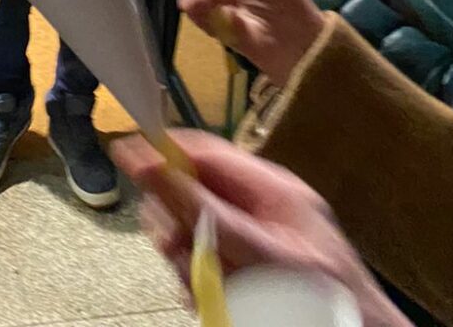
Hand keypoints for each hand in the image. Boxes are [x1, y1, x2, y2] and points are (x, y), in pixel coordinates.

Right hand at [112, 132, 410, 326]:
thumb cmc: (326, 298)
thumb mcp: (262, 250)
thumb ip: (207, 210)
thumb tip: (154, 165)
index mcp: (270, 187)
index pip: (205, 151)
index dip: (163, 151)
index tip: (126, 157)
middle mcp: (259, 209)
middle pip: (192, 193)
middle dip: (174, 222)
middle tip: (173, 248)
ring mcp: (254, 242)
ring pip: (193, 234)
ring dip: (187, 261)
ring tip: (206, 289)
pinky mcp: (248, 273)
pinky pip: (206, 266)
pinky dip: (200, 284)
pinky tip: (213, 301)